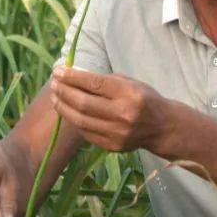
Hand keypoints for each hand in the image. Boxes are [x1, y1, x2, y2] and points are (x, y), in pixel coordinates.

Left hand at [50, 66, 171, 152]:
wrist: (162, 127)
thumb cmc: (144, 98)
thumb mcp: (129, 82)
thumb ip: (104, 80)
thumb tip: (73, 76)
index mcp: (129, 94)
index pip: (94, 83)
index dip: (73, 77)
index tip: (58, 71)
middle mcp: (123, 115)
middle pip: (84, 103)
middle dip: (64, 92)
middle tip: (54, 84)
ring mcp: (117, 133)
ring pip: (81, 120)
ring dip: (64, 107)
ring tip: (55, 97)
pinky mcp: (112, 146)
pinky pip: (86, 132)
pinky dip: (74, 120)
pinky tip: (68, 111)